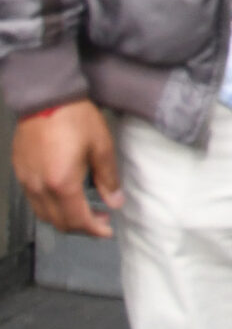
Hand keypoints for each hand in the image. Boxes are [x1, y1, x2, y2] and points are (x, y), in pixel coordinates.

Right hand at [12, 101, 120, 237]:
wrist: (46, 98)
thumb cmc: (76, 119)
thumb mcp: (102, 147)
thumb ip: (108, 178)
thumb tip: (115, 202)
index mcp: (61, 183)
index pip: (77, 220)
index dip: (94, 230)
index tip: (108, 231)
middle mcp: (39, 188)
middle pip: (58, 222)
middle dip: (81, 227)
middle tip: (101, 219)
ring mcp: (26, 181)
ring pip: (44, 215)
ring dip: (65, 219)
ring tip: (86, 210)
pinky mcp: (20, 173)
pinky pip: (34, 201)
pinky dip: (51, 207)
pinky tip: (66, 197)